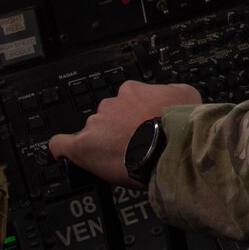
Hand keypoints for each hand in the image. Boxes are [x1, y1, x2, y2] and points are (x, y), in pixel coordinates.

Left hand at [47, 80, 202, 187]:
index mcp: (132, 91)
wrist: (172, 147)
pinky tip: (65, 154)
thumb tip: (170, 95)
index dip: (135, 115)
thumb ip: (171, 92)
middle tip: (134, 144)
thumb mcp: (186, 95)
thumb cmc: (179, 125)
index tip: (141, 126)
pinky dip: (63, 149)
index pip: (127, 100)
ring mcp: (96, 125)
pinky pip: (62, 145)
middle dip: (118, 129)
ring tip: (120, 158)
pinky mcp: (83, 147)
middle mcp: (111, 104)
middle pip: (109, 116)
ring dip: (103, 141)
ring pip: (94, 131)